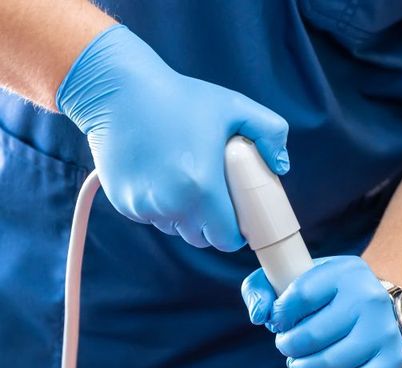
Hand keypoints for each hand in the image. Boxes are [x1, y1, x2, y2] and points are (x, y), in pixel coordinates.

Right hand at [56, 25, 288, 250]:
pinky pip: (151, 217)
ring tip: (186, 182)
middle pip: (201, 238)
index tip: (237, 218)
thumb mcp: (233, 107)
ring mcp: (143, 206)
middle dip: (212, 225)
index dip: (235, 233)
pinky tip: (161, 177)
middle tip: (214, 197)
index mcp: (201, 188)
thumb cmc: (178, 97)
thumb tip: (281, 165)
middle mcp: (170, 204)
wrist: (116, 88)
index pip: (225, 240)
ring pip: (175, 229)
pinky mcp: (123, 203)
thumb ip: (270, 132)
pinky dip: (159, 207)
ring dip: (185, 217)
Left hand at [241, 256, 401, 367]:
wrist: (375, 310)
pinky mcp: (392, 362)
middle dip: (288, 347)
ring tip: (299, 364)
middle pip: (310, 336)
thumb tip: (260, 315)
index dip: (279, 316)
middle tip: (288, 346)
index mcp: (345, 271)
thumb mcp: (295, 278)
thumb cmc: (325, 297)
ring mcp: (385, 332)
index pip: (298, 297)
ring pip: (327, 364)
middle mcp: (370, 299)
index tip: (279, 322)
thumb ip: (261, 288)